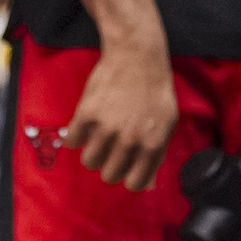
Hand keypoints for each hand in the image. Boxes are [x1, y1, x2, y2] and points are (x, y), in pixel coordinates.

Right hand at [64, 38, 179, 189]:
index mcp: (152, 144)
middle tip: (111, 151)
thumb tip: (148, 185)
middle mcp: (130, 140)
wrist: (137, 55)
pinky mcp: (87, 112)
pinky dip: (76, 137)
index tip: (126, 168)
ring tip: (97, 138)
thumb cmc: (155, 90)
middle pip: (109, 175)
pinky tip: (84, 127)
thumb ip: (157, 154)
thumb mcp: (167, 123)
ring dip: (93, 153)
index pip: (135, 183)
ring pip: (90, 161)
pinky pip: (72, 140)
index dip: (129, 178)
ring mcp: (107, 127)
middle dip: (109, 166)